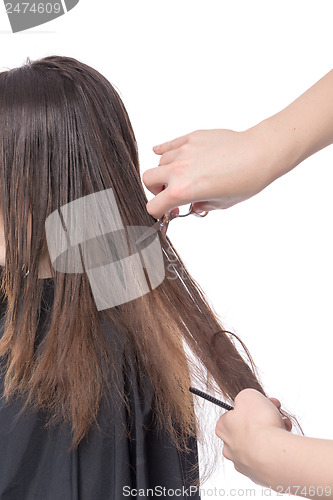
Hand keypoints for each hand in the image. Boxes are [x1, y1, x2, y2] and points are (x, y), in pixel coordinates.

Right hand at [143, 128, 273, 219]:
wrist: (260, 154)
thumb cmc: (246, 180)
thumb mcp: (221, 204)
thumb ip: (200, 204)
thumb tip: (193, 204)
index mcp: (183, 191)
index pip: (154, 206)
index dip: (159, 212)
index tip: (169, 211)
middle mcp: (178, 170)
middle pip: (148, 180)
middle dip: (156, 190)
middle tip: (170, 193)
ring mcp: (184, 151)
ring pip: (160, 162)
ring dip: (165, 172)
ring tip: (181, 176)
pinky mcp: (192, 137)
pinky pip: (169, 145)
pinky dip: (164, 151)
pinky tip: (163, 153)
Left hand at [215, 388, 291, 485]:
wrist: (274, 454)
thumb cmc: (259, 424)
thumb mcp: (248, 395)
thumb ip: (244, 397)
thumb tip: (245, 402)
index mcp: (223, 428)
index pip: (234, 414)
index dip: (251, 406)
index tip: (262, 403)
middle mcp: (229, 448)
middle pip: (248, 428)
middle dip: (263, 419)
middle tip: (275, 413)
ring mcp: (244, 463)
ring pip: (260, 443)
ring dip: (273, 432)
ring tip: (283, 427)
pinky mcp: (260, 475)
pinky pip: (269, 458)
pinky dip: (277, 450)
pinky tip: (284, 443)